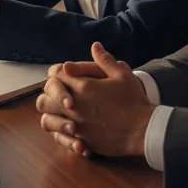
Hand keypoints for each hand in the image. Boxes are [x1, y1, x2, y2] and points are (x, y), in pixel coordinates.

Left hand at [36, 43, 153, 158]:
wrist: (143, 131)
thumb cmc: (133, 101)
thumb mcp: (122, 75)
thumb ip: (105, 60)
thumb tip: (95, 46)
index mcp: (82, 87)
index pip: (55, 74)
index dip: (58, 72)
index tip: (67, 74)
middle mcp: (74, 107)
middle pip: (45, 98)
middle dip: (50, 94)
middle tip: (62, 94)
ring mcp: (76, 126)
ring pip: (47, 121)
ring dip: (52, 115)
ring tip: (63, 113)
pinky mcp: (82, 141)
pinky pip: (60, 138)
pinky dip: (62, 133)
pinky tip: (73, 129)